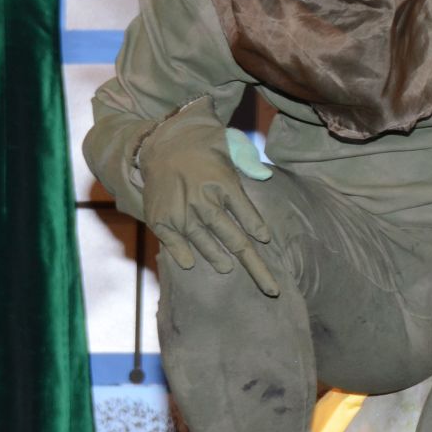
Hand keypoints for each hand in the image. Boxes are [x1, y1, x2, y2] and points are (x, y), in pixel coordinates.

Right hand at [138, 104, 280, 297]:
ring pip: (206, 244)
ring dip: (219, 259)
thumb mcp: (228, 143)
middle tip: (271, 289)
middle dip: (255, 266)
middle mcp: (203, 201)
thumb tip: (265, 176)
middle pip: (233, 239)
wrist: (159, 143)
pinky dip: (183, 254)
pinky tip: (191, 262)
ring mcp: (180, 213)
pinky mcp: (160, 219)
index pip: (247, 214)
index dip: (257, 229)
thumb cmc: (201, 147)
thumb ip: (247, 160)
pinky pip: (175, 244)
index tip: (265, 240)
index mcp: (223, 183)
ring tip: (228, 268)